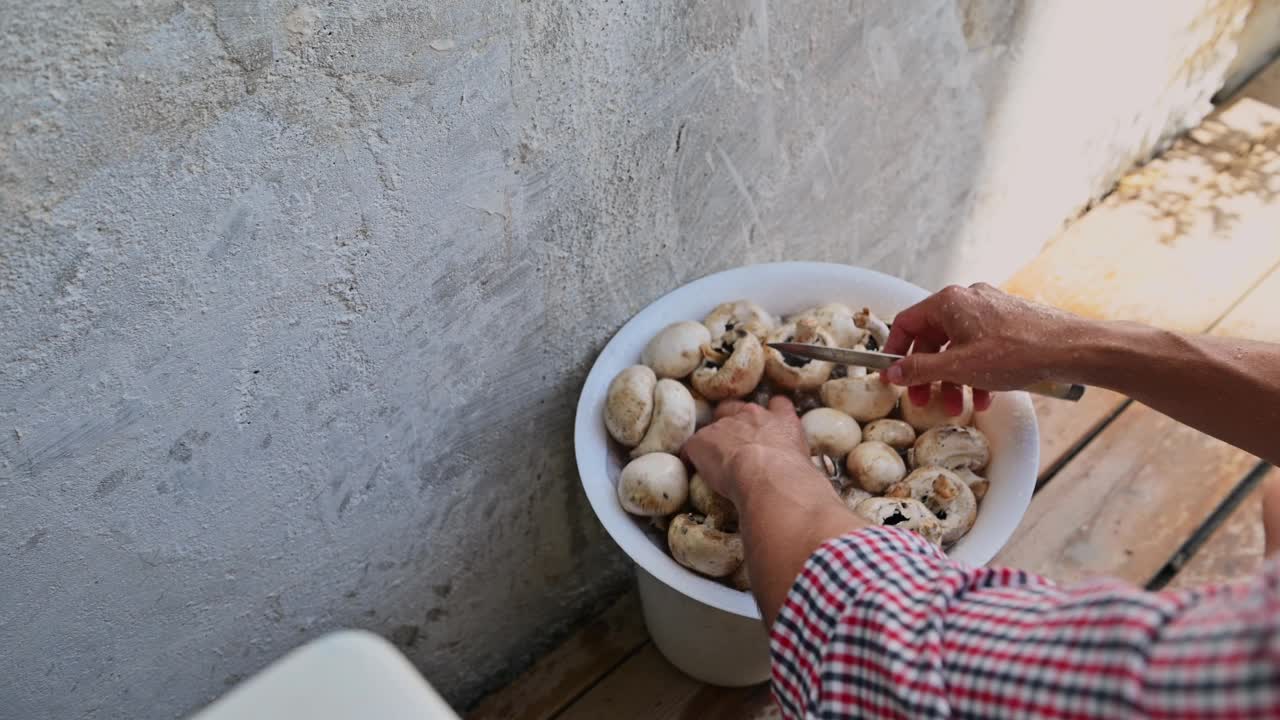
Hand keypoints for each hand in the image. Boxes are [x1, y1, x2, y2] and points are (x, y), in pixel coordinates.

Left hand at [683, 396, 822, 504]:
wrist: (768, 475)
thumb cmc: (794, 476)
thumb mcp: (806, 465)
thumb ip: (801, 464)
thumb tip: (808, 484)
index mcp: (782, 421)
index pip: (779, 405)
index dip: (772, 413)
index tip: (769, 423)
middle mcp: (753, 415)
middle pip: (739, 408)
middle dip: (735, 420)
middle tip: (736, 441)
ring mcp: (726, 425)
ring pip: (714, 425)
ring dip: (714, 439)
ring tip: (713, 457)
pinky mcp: (703, 440)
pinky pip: (692, 446)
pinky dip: (692, 456)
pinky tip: (690, 467)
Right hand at [882, 283, 1088, 413]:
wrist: (1071, 349)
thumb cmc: (1018, 352)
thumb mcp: (959, 367)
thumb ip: (920, 369)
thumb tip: (893, 372)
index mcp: (950, 302)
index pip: (906, 322)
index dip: (894, 350)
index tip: (891, 373)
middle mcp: (967, 299)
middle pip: (932, 337)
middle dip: (927, 373)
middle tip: (923, 399)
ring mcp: (989, 310)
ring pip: (957, 346)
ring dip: (952, 378)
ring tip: (957, 406)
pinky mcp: (1007, 323)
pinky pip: (979, 347)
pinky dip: (975, 372)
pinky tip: (985, 397)